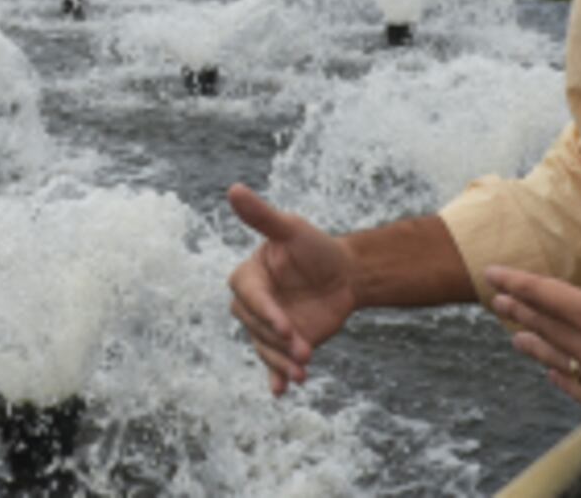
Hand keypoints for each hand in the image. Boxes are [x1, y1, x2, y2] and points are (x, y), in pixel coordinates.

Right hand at [225, 183, 356, 395]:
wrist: (347, 276)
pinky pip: (273, 363)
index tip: (285, 325)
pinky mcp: (282, 344)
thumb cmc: (316, 248)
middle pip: (256, 327)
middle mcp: (254, 304)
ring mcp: (267, 326)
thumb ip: (262, 216)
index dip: (266, 312)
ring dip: (280, 362)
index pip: (250, 297)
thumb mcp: (292, 230)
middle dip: (279, 341)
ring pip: (265, 349)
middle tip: (305, 351)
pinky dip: (275, 377)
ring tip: (302, 373)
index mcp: (249, 276)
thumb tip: (234, 189)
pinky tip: (280, 391)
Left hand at [483, 192, 580, 411]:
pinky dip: (565, 380)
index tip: (492, 274)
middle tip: (499, 298)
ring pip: (560, 362)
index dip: (517, 282)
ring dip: (536, 344)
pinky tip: (559, 374)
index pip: (545, 296)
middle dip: (521, 310)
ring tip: (516, 334)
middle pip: (547, 329)